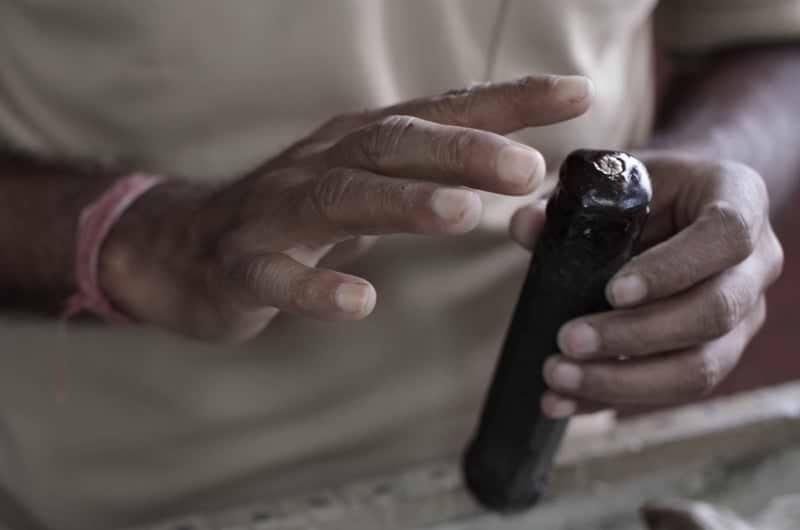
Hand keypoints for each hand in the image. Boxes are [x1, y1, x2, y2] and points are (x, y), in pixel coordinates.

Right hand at [100, 75, 593, 341]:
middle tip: (528, 169)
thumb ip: (430, 173)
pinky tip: (357, 301)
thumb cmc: (293, 214)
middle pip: (394, 145)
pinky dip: (315, 287)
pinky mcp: (244, 266)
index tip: (576, 94)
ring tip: (459, 214)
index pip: (439, 113)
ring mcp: (278, 213)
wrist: (185, 249)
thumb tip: (520, 164)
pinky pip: (275, 276)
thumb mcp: (366, 183)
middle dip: (462, 152)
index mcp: (358, 144)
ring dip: (401, 203)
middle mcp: (322, 164)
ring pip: (340, 197)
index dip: (506, 102)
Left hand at [510, 153, 783, 415]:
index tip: (613, 291)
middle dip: (635, 336)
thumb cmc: (649, 190)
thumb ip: (570, 200)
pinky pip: (674, 390)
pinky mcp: (720, 353)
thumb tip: (525, 227)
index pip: (724, 236)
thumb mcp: (617, 179)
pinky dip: (612, 398)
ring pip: (702, 367)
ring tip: (558, 376)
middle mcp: (755, 263)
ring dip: (623, 381)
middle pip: (714, 313)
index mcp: (739, 201)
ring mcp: (744, 315)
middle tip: (568, 341)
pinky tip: (561, 401)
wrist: (681, 209)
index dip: (672, 269)